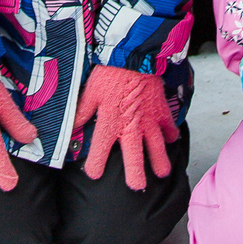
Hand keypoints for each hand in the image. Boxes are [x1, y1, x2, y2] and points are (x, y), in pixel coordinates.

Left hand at [76, 64, 179, 189]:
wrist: (135, 55)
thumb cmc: (109, 73)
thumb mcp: (90, 92)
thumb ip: (82, 113)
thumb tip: (71, 128)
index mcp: (110, 123)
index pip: (101, 151)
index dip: (96, 165)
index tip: (94, 174)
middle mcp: (131, 127)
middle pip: (135, 158)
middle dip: (136, 175)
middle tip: (137, 187)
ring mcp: (149, 121)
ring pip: (157, 148)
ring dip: (160, 161)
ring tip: (162, 173)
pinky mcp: (162, 111)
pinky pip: (169, 127)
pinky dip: (171, 134)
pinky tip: (171, 140)